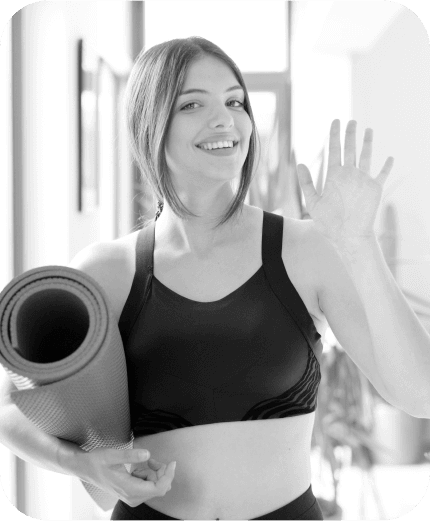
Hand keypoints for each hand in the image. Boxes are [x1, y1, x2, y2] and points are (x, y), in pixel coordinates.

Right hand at [74, 447, 175, 506]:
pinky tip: (136, 470)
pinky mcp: (132, 495)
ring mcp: (132, 498)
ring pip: (154, 486)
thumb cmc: (98, 461)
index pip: (158, 488)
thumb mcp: (112, 455)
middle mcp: (133, 498)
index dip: (168, 475)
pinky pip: (148, 486)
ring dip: (153, 473)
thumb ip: (130, 455)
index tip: (172, 462)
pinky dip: (147, 475)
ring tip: (140, 463)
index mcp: (129, 489)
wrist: (86, 469)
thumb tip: (148, 454)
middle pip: (159, 488)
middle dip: (160, 472)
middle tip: (150, 459)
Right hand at [296, 119, 393, 242]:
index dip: (334, 133)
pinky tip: (390, 158)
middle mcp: (351, 173)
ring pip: (367, 155)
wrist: (351, 235)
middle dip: (351, 133)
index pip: (334, 148)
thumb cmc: (329, 222)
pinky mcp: (376, 188)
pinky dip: (387, 165)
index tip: (336, 121)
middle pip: (351, 147)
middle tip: (352, 122)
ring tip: (369, 130)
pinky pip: (383, 173)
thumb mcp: (312, 202)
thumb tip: (299, 164)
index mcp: (334, 174)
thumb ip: (306, 182)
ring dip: (368, 142)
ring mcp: (365, 179)